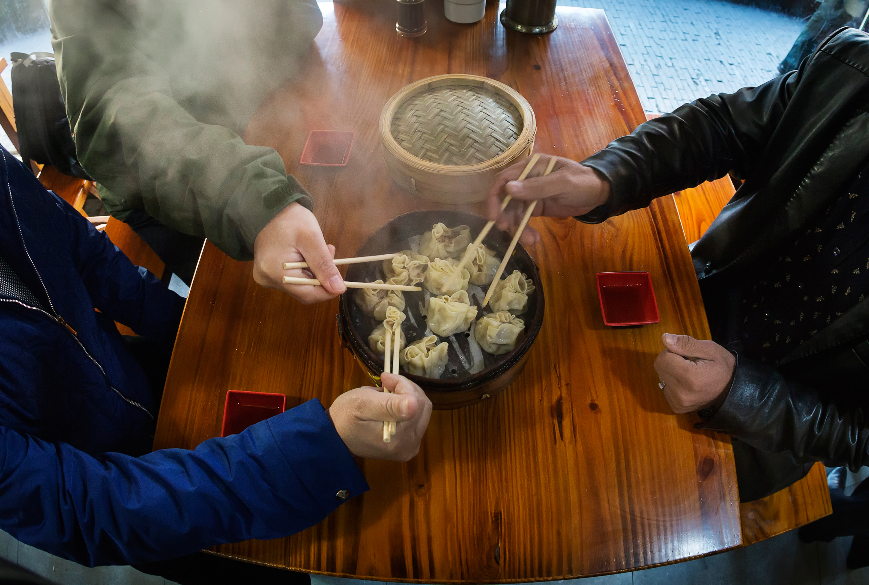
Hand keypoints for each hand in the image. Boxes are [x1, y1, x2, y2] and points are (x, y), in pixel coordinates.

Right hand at [253, 202, 345, 303]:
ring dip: (315, 271)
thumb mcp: (311, 239)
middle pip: (304, 291)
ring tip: (321, 249)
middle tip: (330, 252)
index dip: (328, 290)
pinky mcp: (268, 272)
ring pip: (300, 284)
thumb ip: (324, 265)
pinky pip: (292, 278)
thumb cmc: (289, 219)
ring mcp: (266, 277)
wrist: (269, 208)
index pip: (308, 295)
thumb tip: (338, 289)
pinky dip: (305, 269)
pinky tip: (308, 253)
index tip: (342, 279)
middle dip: (322, 276)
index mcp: (275, 273)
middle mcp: (267, 279)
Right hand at [327, 373, 432, 461]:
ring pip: (423, 409)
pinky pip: (418, 418)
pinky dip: (407, 406)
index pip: (416, 401)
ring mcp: (411, 447)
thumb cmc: (346, 417)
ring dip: (407, 396)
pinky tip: (391, 405)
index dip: (402, 384)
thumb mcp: (363, 404)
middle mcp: (410, 447)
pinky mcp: (410, 445)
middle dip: (405, 389)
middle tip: (385, 382)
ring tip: (386, 394)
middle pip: (422, 406)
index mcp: (399, 439)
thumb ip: (388, 405)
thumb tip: (414, 405)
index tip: (384, 377)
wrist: (337, 435)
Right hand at [486, 154, 610, 245]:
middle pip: (505, 198)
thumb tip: (508, 189)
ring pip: (514, 212)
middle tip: (508, 231)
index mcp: (530, 166)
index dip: (495, 198)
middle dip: (505, 216)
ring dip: (517, 227)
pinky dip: (525, 230)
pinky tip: (533, 239)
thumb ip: (537, 186)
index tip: (494, 216)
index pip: (503, 179)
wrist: (600, 194)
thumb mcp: (563, 183)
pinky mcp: (535, 207)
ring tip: (529, 240)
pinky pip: (523, 219)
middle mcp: (526, 178)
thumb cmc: (583, 182)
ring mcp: (530, 193)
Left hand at [654, 333, 735, 413]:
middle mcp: (681, 393)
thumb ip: (686, 343)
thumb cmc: (723, 367)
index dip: (673, 351)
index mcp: (690, 377)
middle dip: (670, 360)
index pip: (663, 358)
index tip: (687, 353)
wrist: (732, 392)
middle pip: (660, 367)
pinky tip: (686, 383)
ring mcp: (678, 402)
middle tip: (688, 362)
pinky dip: (672, 383)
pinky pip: (665, 388)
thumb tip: (665, 339)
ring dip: (671, 372)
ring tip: (689, 373)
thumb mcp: (710, 349)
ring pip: (661, 378)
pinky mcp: (676, 408)